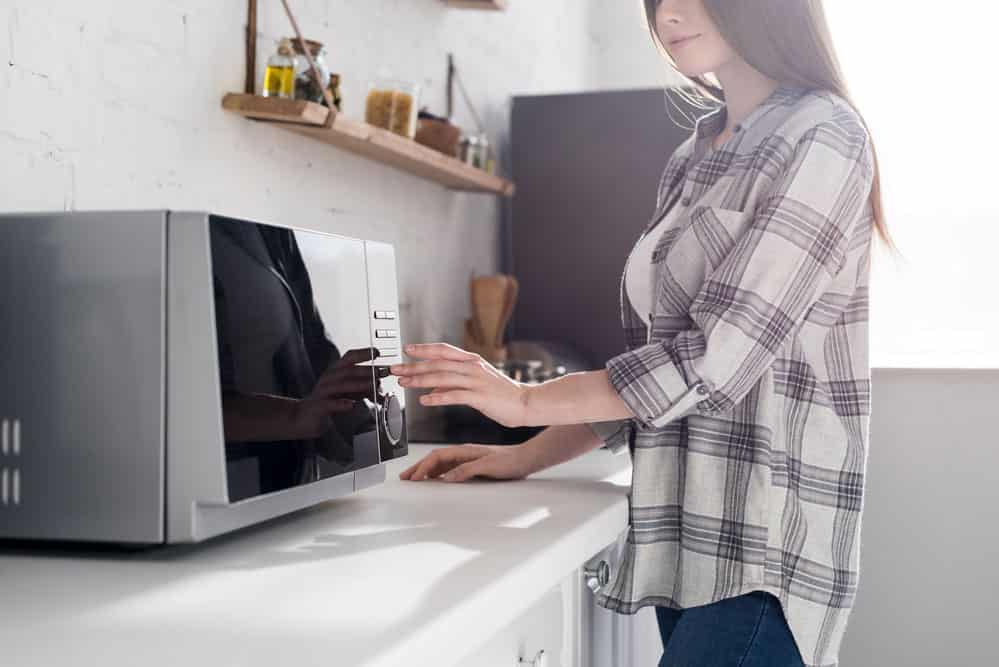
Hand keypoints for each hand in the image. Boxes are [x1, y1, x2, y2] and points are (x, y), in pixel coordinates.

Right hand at [294, 347, 379, 437]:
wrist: (304, 416)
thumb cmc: (328, 401)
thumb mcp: (347, 392)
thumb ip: (363, 389)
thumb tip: (380, 386)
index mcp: (336, 372)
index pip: (349, 358)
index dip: (363, 353)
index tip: (377, 352)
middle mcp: (329, 378)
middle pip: (348, 370)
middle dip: (366, 370)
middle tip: (381, 372)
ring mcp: (323, 391)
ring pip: (341, 385)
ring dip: (359, 384)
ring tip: (373, 385)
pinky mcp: (319, 406)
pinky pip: (330, 403)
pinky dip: (341, 404)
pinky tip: (351, 405)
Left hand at [390, 343, 529, 427]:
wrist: (526, 403)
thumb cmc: (502, 394)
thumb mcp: (477, 381)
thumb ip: (455, 381)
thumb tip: (433, 386)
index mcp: (471, 361)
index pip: (443, 350)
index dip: (424, 349)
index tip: (406, 350)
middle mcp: (472, 368)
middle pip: (438, 364)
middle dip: (414, 366)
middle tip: (396, 369)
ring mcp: (476, 381)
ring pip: (443, 377)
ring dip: (421, 380)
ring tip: (405, 382)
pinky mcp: (480, 397)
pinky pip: (455, 396)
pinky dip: (438, 397)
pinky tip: (425, 400)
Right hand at [399, 444, 534, 482]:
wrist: (527, 459)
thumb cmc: (511, 462)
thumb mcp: (488, 466)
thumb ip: (467, 470)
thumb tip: (447, 477)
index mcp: (465, 451)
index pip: (437, 457)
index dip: (422, 467)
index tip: (412, 477)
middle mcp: (465, 453)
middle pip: (435, 459)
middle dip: (418, 468)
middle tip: (405, 477)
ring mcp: (468, 458)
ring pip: (442, 463)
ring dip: (427, 470)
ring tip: (415, 478)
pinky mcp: (474, 464)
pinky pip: (451, 467)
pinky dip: (439, 472)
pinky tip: (437, 478)